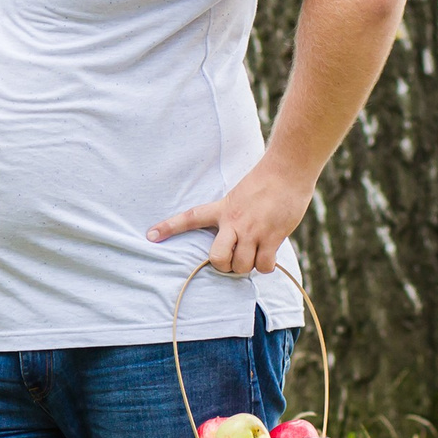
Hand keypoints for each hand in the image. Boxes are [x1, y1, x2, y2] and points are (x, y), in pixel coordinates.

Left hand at [147, 157, 314, 274]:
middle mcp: (234, 222)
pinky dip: (266, 266)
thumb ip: (231, 216)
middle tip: (232, 260)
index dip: (169, 228)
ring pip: (241, 265)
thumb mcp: (237, 196)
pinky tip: (268, 256)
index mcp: (222, 209)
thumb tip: (234, 240)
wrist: (288, 170)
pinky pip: (265, 265)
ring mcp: (253, 230)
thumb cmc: (265, 183)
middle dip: (223, 266)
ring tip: (254, 254)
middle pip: (217, 258)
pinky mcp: (273, 236)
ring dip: (248, 266)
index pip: (190, 218)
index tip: (150, 236)